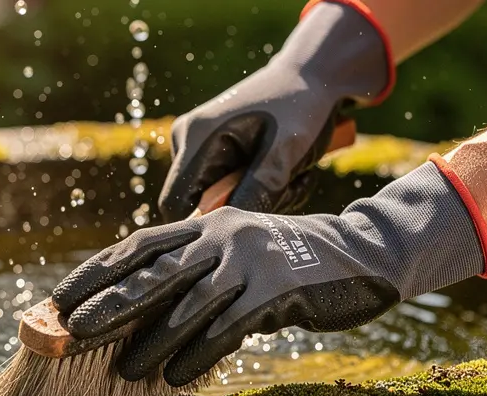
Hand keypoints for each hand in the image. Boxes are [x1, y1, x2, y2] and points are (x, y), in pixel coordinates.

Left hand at [53, 159, 486, 386]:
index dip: (95, 272)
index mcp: (205, 224)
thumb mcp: (236, 252)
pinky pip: (228, 327)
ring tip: (123, 368)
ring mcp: (250, 261)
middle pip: (153, 271)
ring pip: (188, 302)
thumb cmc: (287, 262)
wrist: (361, 254)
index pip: (136, 245)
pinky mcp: (277, 290)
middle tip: (71, 330)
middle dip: (108, 302)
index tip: (59, 300)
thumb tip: (139, 308)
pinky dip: (199, 352)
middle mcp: (221, 234)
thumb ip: (194, 269)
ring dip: (151, 338)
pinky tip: (176, 375)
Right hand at [157, 0, 392, 221]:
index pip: (175, 203)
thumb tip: (229, 229)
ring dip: (255, 197)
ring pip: (214, 196)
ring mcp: (196, 142)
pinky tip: (279, 170)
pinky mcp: (210, 147)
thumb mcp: (284, 152)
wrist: (311, 76)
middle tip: (284, 190)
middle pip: (197, 202)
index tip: (246, 221)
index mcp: (196, 137)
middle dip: (241, 206)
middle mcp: (186, 139)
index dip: (204, 222)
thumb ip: (258, 191)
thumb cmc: (300, 107)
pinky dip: (254, 187)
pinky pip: (223, 185)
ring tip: (289, 176)